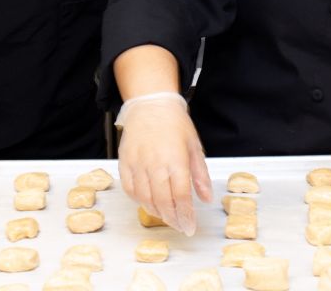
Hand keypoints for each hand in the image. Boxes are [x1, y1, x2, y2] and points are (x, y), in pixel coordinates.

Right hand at [117, 93, 212, 235]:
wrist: (151, 105)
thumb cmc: (175, 123)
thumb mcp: (195, 147)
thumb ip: (200, 175)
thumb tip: (206, 198)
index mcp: (176, 159)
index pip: (181, 195)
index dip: (186, 215)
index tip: (190, 226)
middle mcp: (155, 163)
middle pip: (163, 201)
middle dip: (172, 218)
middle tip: (179, 225)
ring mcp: (138, 163)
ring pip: (145, 198)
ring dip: (156, 211)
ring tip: (166, 215)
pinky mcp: (125, 162)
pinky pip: (129, 189)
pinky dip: (138, 200)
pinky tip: (147, 202)